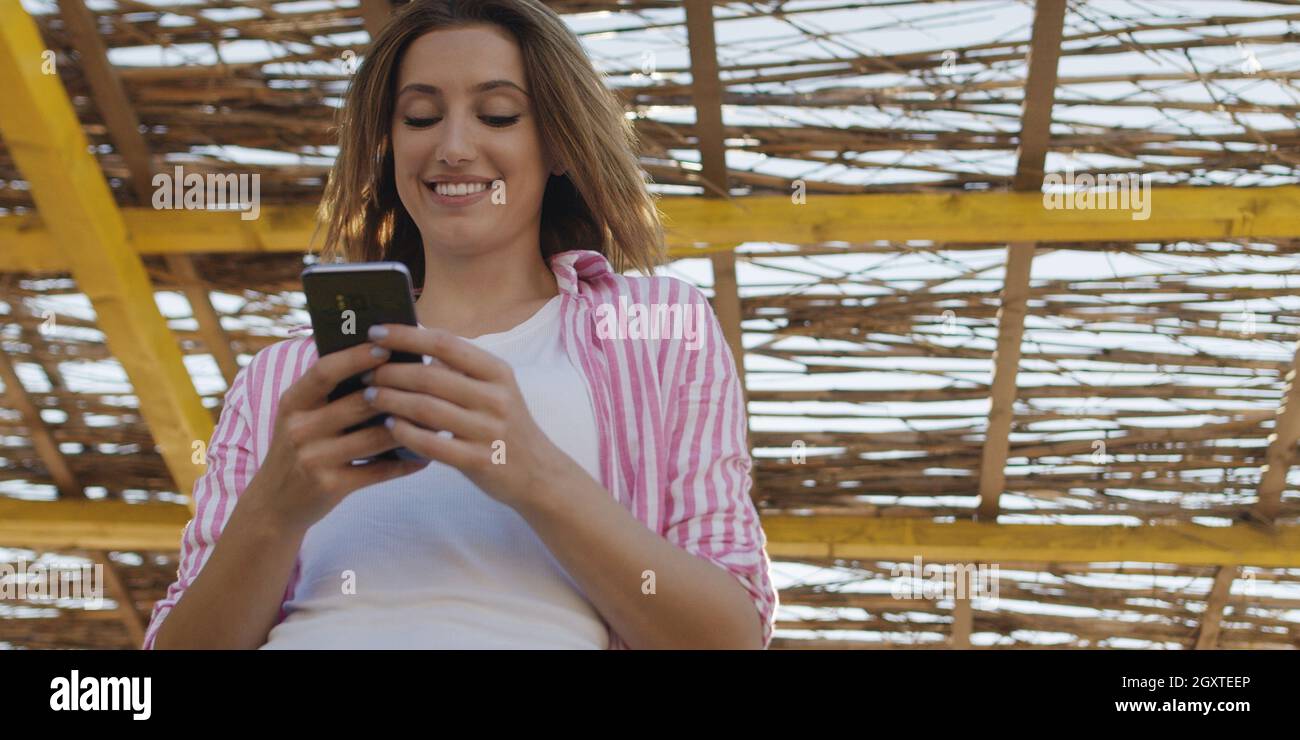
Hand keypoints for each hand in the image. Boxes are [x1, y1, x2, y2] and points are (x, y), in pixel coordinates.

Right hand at [250, 341, 428, 531]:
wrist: (275, 504)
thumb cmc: (300, 449)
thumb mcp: (301, 416)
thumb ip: (329, 392)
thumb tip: (380, 361)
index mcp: (293, 403)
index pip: (324, 372)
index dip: (355, 358)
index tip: (386, 347)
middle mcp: (300, 429)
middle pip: (358, 403)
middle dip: (397, 392)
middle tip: (430, 382)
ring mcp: (314, 459)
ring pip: (375, 437)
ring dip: (410, 427)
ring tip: (437, 416)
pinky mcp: (330, 486)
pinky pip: (379, 471)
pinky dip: (405, 463)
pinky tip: (425, 456)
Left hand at [362, 323, 569, 510]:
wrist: (538, 474)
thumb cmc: (506, 426)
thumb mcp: (495, 390)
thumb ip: (460, 369)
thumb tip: (414, 343)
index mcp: (498, 372)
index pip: (446, 344)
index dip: (406, 336)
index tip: (376, 332)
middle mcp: (496, 398)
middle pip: (431, 376)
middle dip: (391, 372)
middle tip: (365, 371)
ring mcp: (489, 431)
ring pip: (427, 409)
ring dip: (391, 400)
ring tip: (370, 395)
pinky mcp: (479, 461)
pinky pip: (432, 444)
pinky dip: (405, 433)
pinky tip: (389, 426)